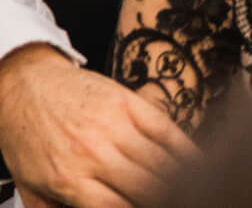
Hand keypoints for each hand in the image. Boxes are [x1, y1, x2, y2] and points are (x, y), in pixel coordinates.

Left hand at [0, 44, 194, 207]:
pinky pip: (165, 130)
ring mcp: (114, 124)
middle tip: (175, 198)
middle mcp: (93, 152)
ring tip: (190, 187)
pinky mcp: (129, 102)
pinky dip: (185, 148)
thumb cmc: (27, 137)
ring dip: (179, 178)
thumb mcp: (31, 185)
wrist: (25, 86)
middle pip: (144, 186)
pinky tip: (195, 161)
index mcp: (68, 178)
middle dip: (162, 197)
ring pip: (160, 160)